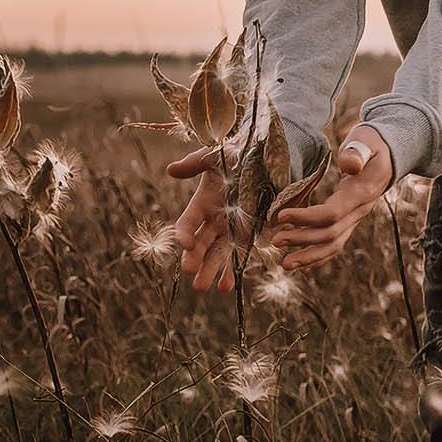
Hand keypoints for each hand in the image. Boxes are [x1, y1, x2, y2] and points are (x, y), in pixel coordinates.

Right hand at [166, 145, 249, 293]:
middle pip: (200, 243)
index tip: (185, 243)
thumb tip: (171, 170)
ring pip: (217, 254)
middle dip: (194, 259)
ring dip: (211, 271)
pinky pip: (239, 256)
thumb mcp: (216, 155)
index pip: (188, 222)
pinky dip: (233, 271)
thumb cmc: (240, 154)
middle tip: (190, 273)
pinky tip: (227, 286)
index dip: (185, 233)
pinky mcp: (250, 235)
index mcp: (203, 202)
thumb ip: (195, 163)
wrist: (270, 158)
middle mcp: (215, 220)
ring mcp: (232, 230)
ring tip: (205, 288)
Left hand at [269, 125, 392, 271]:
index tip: (281, 216)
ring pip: (333, 245)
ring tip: (285, 264)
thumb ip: (356, 152)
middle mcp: (360, 211)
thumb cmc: (372, 144)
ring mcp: (356, 218)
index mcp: (361, 193)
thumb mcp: (366, 141)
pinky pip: (335, 244)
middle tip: (275, 241)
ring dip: (309, 257)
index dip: (306, 218)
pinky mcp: (350, 221)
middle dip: (301, 240)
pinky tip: (302, 266)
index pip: (332, 213)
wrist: (390, 154)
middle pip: (330, 234)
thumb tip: (349, 166)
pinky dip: (318, 257)